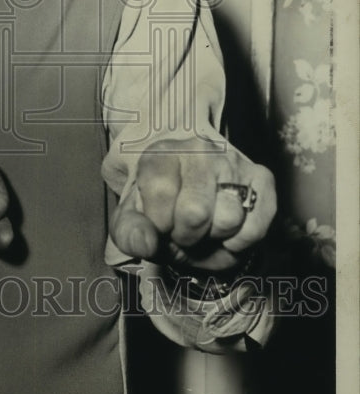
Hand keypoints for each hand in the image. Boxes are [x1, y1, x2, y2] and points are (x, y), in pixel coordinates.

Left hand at [110, 137, 275, 269]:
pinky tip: (226, 231)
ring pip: (229, 218)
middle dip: (186, 235)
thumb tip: (146, 243)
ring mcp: (233, 162)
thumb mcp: (133, 222)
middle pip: (196, 211)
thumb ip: (130, 233)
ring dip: (214, 237)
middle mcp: (199, 150)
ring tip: (204, 228)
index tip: (159, 222)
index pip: (161, 193)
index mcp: (161, 153)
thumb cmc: (160, 211)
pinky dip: (239, 242)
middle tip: (182, 229)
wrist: (190, 203)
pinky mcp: (262, 180)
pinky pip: (255, 227)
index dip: (159, 222)